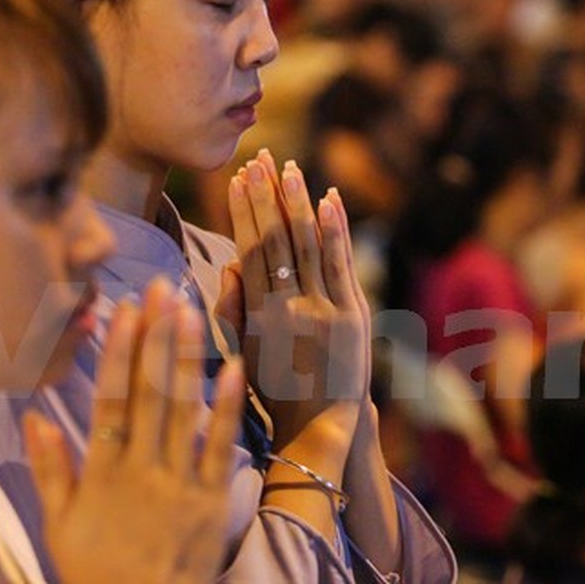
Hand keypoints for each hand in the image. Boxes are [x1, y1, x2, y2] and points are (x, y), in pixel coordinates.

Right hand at [23, 278, 244, 583]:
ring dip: (187, 357)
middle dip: (155, 336)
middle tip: (162, 287)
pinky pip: (220, 445)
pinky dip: (227, 406)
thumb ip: (50, 468)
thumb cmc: (96, 570)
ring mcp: (179, 483)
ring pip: (183, 409)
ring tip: (192, 310)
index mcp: (102, 473)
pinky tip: (234, 366)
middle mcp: (140, 470)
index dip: (118, 352)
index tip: (124, 310)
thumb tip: (34, 415)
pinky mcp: (211, 498)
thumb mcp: (58, 524)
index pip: (110, 399)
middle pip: (148, 392)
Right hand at [219, 152, 366, 448]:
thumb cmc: (275, 388)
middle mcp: (290, 307)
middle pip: (276, 238)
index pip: (248, 250)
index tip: (235, 178)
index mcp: (258, 316)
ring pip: (307, 244)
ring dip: (297, 202)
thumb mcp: (242, 352)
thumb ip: (233, 308)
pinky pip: (341, 263)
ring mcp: (325, 308)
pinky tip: (330, 199)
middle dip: (265, 195)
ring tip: (288, 166)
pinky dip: (335, 229)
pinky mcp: (353, 314)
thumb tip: (231, 266)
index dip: (242, 211)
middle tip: (258, 158)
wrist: (321, 425)